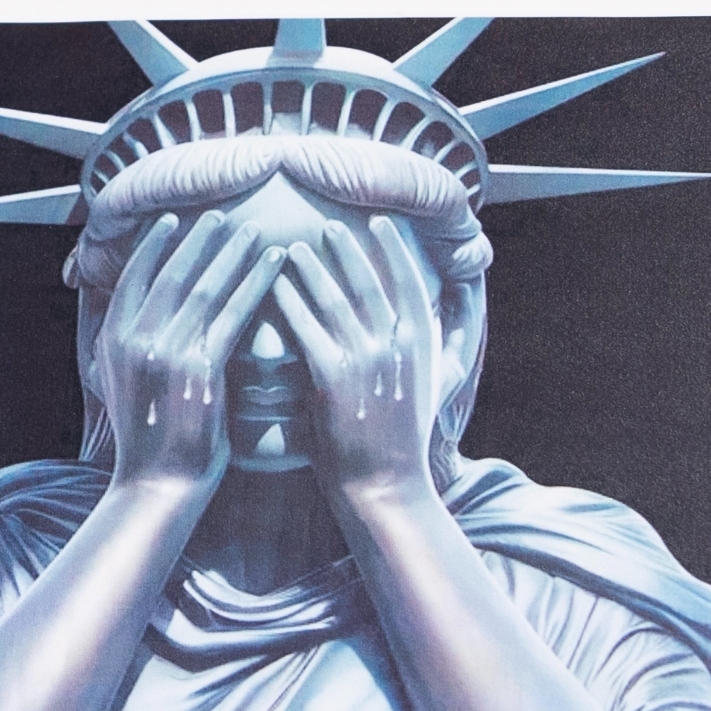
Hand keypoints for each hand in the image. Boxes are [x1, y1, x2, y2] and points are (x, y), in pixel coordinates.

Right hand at [86, 206, 292, 493]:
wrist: (158, 484)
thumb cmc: (149, 438)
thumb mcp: (119, 384)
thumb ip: (127, 344)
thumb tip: (137, 311)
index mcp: (112, 339)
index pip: (132, 277)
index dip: (153, 246)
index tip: (171, 220)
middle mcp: (136, 339)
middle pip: (173, 274)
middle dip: (198, 240)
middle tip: (221, 214)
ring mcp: (168, 351)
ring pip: (206, 287)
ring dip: (232, 253)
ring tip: (254, 229)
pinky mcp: (202, 368)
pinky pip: (235, 313)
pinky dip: (257, 282)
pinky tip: (275, 263)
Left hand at [269, 216, 447, 501]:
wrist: (385, 488)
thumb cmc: (401, 444)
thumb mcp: (429, 389)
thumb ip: (431, 350)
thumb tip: (437, 317)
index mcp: (423, 346)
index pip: (410, 283)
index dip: (394, 250)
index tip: (380, 222)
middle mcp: (397, 346)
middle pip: (369, 282)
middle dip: (348, 248)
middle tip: (327, 224)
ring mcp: (365, 360)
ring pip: (335, 299)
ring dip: (312, 268)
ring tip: (293, 245)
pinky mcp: (331, 379)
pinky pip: (306, 328)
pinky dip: (289, 301)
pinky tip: (273, 284)